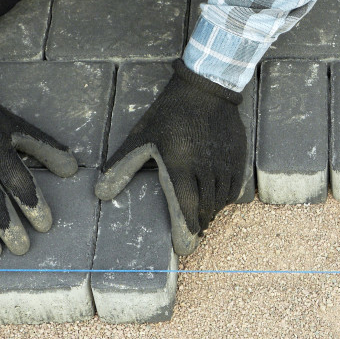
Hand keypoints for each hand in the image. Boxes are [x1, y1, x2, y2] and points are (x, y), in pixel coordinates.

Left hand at [95, 59, 245, 255]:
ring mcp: (225, 165)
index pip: (186, 210)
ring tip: (202, 216)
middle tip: (190, 231)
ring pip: (220, 202)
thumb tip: (101, 194)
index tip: (184, 247)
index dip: (185, 232)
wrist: (206, 90)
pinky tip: (217, 198)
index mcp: (180, 168)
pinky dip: (225, 199)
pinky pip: (235, 189)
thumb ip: (123, 167)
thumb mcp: (142, 138)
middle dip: (198, 225)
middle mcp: (206, 171)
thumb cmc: (170, 115)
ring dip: (211, 213)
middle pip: (205, 210)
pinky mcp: (238, 159)